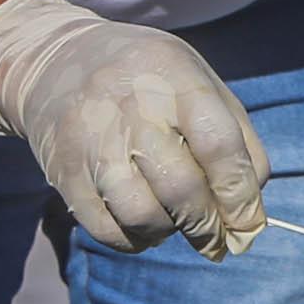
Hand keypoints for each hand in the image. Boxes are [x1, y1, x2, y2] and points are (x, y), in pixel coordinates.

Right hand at [0, 0, 268, 259]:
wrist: (53, 62)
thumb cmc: (146, 81)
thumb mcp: (196, 81)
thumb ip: (236, 138)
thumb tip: (250, 214)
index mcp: (173, 75)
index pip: (218, 145)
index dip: (240, 195)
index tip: (248, 225)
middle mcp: (130, 105)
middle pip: (181, 187)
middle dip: (207, 226)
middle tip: (216, 240)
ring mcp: (91, 140)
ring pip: (142, 215)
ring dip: (169, 233)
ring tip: (175, 224)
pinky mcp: (64, 172)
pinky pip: (107, 230)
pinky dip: (135, 241)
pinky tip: (144, 227)